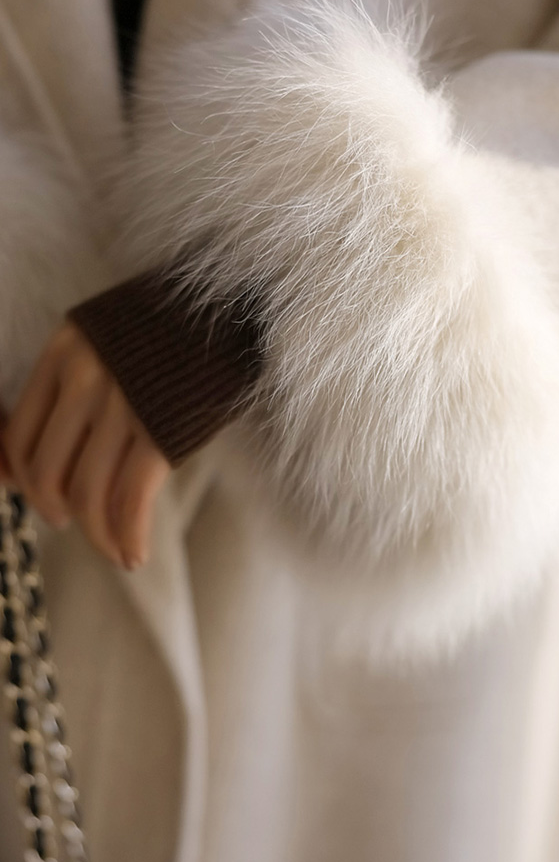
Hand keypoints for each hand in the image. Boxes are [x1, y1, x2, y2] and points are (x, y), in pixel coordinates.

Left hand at [0, 321, 169, 568]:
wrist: (235, 306)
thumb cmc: (172, 329)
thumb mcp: (106, 338)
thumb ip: (73, 380)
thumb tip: (40, 453)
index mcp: (62, 353)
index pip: (19, 436)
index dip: (23, 481)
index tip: (41, 497)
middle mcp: (84, 379)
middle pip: (49, 472)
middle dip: (56, 510)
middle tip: (70, 522)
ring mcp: (123, 406)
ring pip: (90, 494)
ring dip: (97, 536)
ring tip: (114, 551)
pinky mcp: (162, 432)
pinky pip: (131, 500)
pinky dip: (129, 537)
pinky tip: (135, 555)